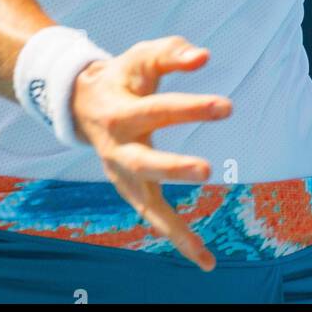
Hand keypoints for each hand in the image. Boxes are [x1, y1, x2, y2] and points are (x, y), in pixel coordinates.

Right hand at [69, 36, 231, 271]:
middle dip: (173, 167)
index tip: (227, 106)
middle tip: (206, 170)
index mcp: (120, 113)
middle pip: (144, 162)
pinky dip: (176, 237)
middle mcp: (117, 149)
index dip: (192, 108)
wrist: (84, 103)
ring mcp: (121, 175)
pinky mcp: (131, 190)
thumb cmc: (124, 76)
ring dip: (174, 228)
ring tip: (203, 253)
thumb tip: (202, 57)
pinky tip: (204, 258)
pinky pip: (153, 217)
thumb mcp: (143, 56)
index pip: (159, 110)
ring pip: (146, 205)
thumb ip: (172, 52)